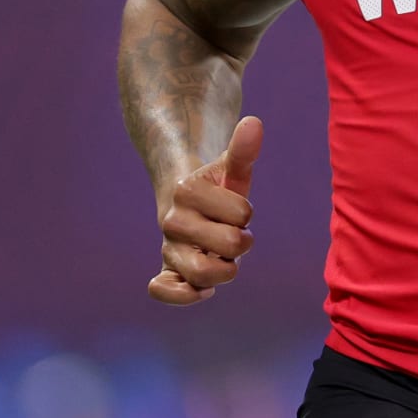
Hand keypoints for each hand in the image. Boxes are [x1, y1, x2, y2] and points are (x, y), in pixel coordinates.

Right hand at [148, 115, 261, 305]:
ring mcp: (168, 247)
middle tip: (234, 236)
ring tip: (224, 261)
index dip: (245, 215)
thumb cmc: (218, 191)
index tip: (236, 210)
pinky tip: (203, 290)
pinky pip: (163, 290)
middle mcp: (172, 220)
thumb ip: (242, 151)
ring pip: (202, 273)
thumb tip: (255, 122)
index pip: (240, 214)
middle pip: (228, 245)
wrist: (188, 208)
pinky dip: (183, 295)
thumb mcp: (231, 171)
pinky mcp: (166, 272)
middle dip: (241, 243)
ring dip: (224, 270)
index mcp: (187, 190)